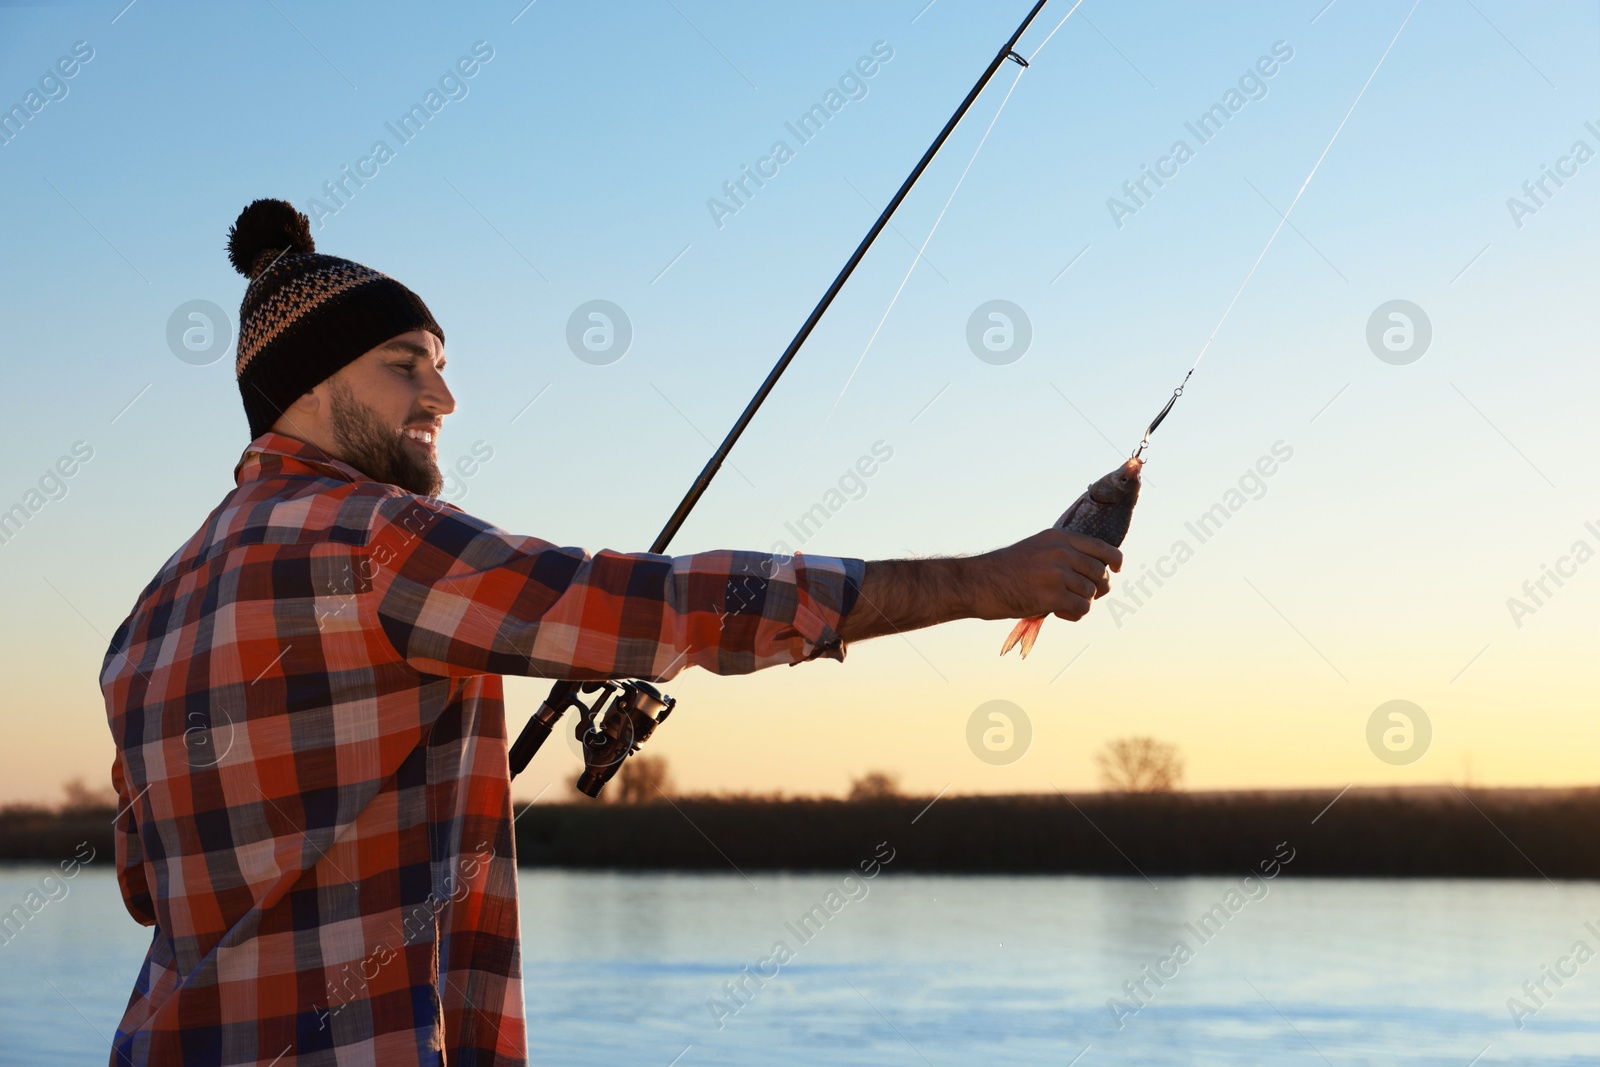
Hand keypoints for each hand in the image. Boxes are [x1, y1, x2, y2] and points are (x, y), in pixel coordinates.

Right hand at [976, 529, 1121, 621]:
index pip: (1102, 547)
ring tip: (1063, 604)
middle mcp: (1061, 552)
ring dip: (1081, 602)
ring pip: (1091, 593)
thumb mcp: (1037, 548)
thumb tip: (1095, 572)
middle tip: (1084, 596)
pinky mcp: (1052, 596)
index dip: (1115, 560)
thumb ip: (1064, 553)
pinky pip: (1082, 608)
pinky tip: (1058, 612)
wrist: (979, 583)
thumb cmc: (1006, 570)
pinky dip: (1074, 614)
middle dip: (1098, 588)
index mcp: (1058, 538)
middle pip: (1101, 573)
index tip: (1117, 569)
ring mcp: (1057, 573)